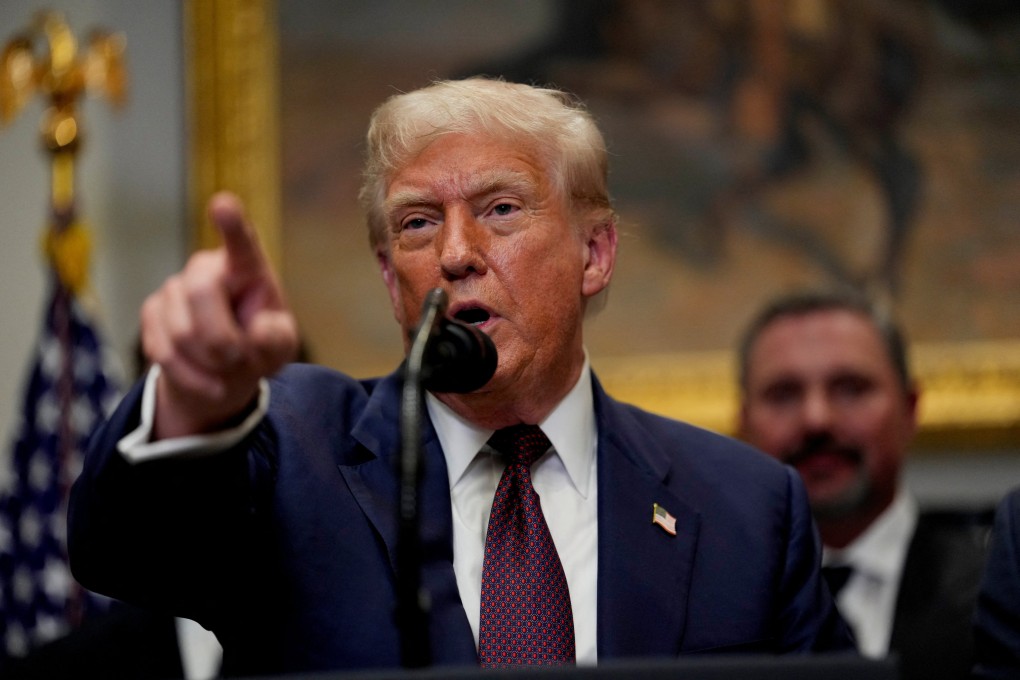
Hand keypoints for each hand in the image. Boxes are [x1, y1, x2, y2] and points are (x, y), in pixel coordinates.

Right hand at [141, 192, 298, 437]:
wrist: (225, 372)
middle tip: (239, 359)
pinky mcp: (151, 313)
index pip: (241, 242)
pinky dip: (191, 377)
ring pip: (181, 331)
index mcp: (246, 267)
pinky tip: (209, 383)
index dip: (232, 223)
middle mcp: (206, 268)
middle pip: (200, 293)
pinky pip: (163, 351)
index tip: (224, 204)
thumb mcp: (280, 347)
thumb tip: (258, 331)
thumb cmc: (259, 347)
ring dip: (209, 364)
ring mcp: (175, 288)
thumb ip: (277, 339)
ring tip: (227, 369)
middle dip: (221, 338)